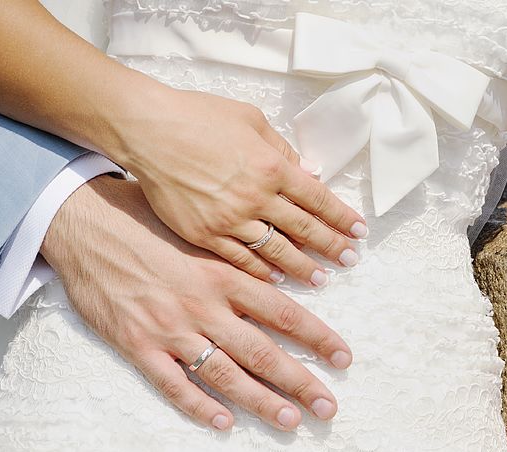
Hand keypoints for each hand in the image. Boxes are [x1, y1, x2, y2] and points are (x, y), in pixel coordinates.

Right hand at [41, 175, 352, 430]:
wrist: (83, 224)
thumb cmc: (143, 221)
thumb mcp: (198, 231)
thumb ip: (236, 256)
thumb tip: (281, 271)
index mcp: (222, 274)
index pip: (283, 312)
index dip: (317, 337)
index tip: (343, 357)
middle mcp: (203, 305)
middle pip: (262, 351)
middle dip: (300, 383)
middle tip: (327, 407)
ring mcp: (170, 329)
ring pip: (225, 374)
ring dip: (260, 401)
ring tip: (290, 422)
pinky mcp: (137, 346)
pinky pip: (173, 384)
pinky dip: (199, 406)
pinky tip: (224, 423)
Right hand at [112, 83, 368, 285]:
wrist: (148, 131)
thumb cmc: (198, 117)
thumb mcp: (250, 119)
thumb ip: (280, 149)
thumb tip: (305, 172)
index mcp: (272, 166)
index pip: (318, 198)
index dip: (341, 217)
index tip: (359, 232)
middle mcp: (257, 197)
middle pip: (304, 229)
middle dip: (331, 246)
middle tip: (350, 261)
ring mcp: (230, 220)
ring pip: (276, 250)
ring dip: (303, 267)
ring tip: (321, 279)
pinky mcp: (205, 235)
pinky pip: (240, 259)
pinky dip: (261, 271)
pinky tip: (277, 278)